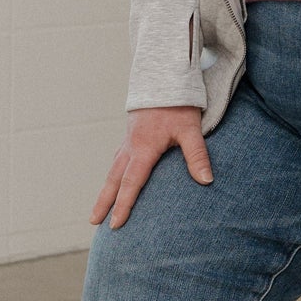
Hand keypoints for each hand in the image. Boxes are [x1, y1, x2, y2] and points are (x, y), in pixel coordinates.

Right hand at [90, 105, 213, 230]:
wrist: (164, 77)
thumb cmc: (179, 105)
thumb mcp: (191, 129)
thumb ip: (197, 155)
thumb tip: (206, 181)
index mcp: (144, 148)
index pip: (132, 183)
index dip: (124, 205)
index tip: (116, 224)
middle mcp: (131, 146)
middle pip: (114, 179)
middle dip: (104, 202)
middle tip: (94, 222)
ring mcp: (128, 140)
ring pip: (113, 170)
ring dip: (105, 190)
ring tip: (98, 209)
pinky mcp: (131, 135)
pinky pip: (117, 159)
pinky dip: (113, 174)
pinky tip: (113, 181)